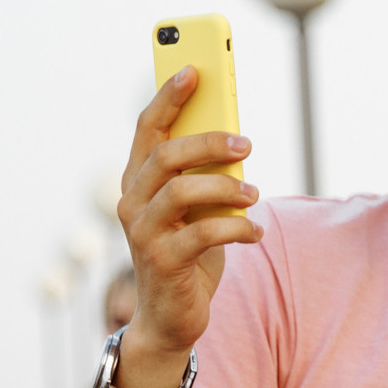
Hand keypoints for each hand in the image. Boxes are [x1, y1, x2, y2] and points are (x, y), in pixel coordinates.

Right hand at [116, 68, 264, 380]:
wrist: (171, 318)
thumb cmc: (188, 253)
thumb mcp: (196, 208)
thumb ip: (204, 175)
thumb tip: (235, 137)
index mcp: (137, 181)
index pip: (146, 128)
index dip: (167, 96)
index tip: (194, 69)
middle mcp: (131, 203)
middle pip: (165, 155)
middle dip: (208, 141)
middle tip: (246, 144)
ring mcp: (143, 233)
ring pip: (181, 192)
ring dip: (226, 188)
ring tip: (254, 194)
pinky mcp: (162, 262)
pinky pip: (203, 234)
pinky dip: (236, 228)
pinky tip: (256, 232)